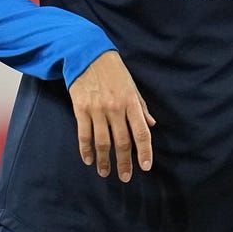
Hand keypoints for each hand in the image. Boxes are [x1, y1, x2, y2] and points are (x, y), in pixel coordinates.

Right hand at [68, 50, 155, 181]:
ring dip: (104, 160)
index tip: (146, 166)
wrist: (88, 54)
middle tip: (125, 177)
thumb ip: (141, 107)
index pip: (141, 132)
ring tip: (105, 172)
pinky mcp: (81, 108)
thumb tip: (151, 125)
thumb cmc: (114, 71)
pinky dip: (86, 149)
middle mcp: (115, 108)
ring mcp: (97, 109)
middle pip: (122, 142)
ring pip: (102, 142)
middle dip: (124, 162)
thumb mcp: (132, 86)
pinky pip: (84, 134)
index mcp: (131, 102)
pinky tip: (88, 159)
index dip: (144, 151)